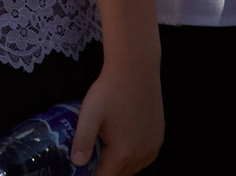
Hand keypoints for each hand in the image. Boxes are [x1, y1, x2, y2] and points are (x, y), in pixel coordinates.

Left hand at [72, 52, 163, 175]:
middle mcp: (142, 154)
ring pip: (133, 167)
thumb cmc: (110, 90)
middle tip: (90, 158)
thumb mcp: (89, 114)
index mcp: (124, 153)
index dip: (92, 174)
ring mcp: (153, 147)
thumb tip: (76, 163)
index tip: (82, 168)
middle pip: (120, 175)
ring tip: (103, 151)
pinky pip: (145, 157)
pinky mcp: (158, 138)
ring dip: (119, 165)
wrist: (135, 70)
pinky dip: (132, 157)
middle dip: (104, 170)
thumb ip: (82, 140)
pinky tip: (122, 145)